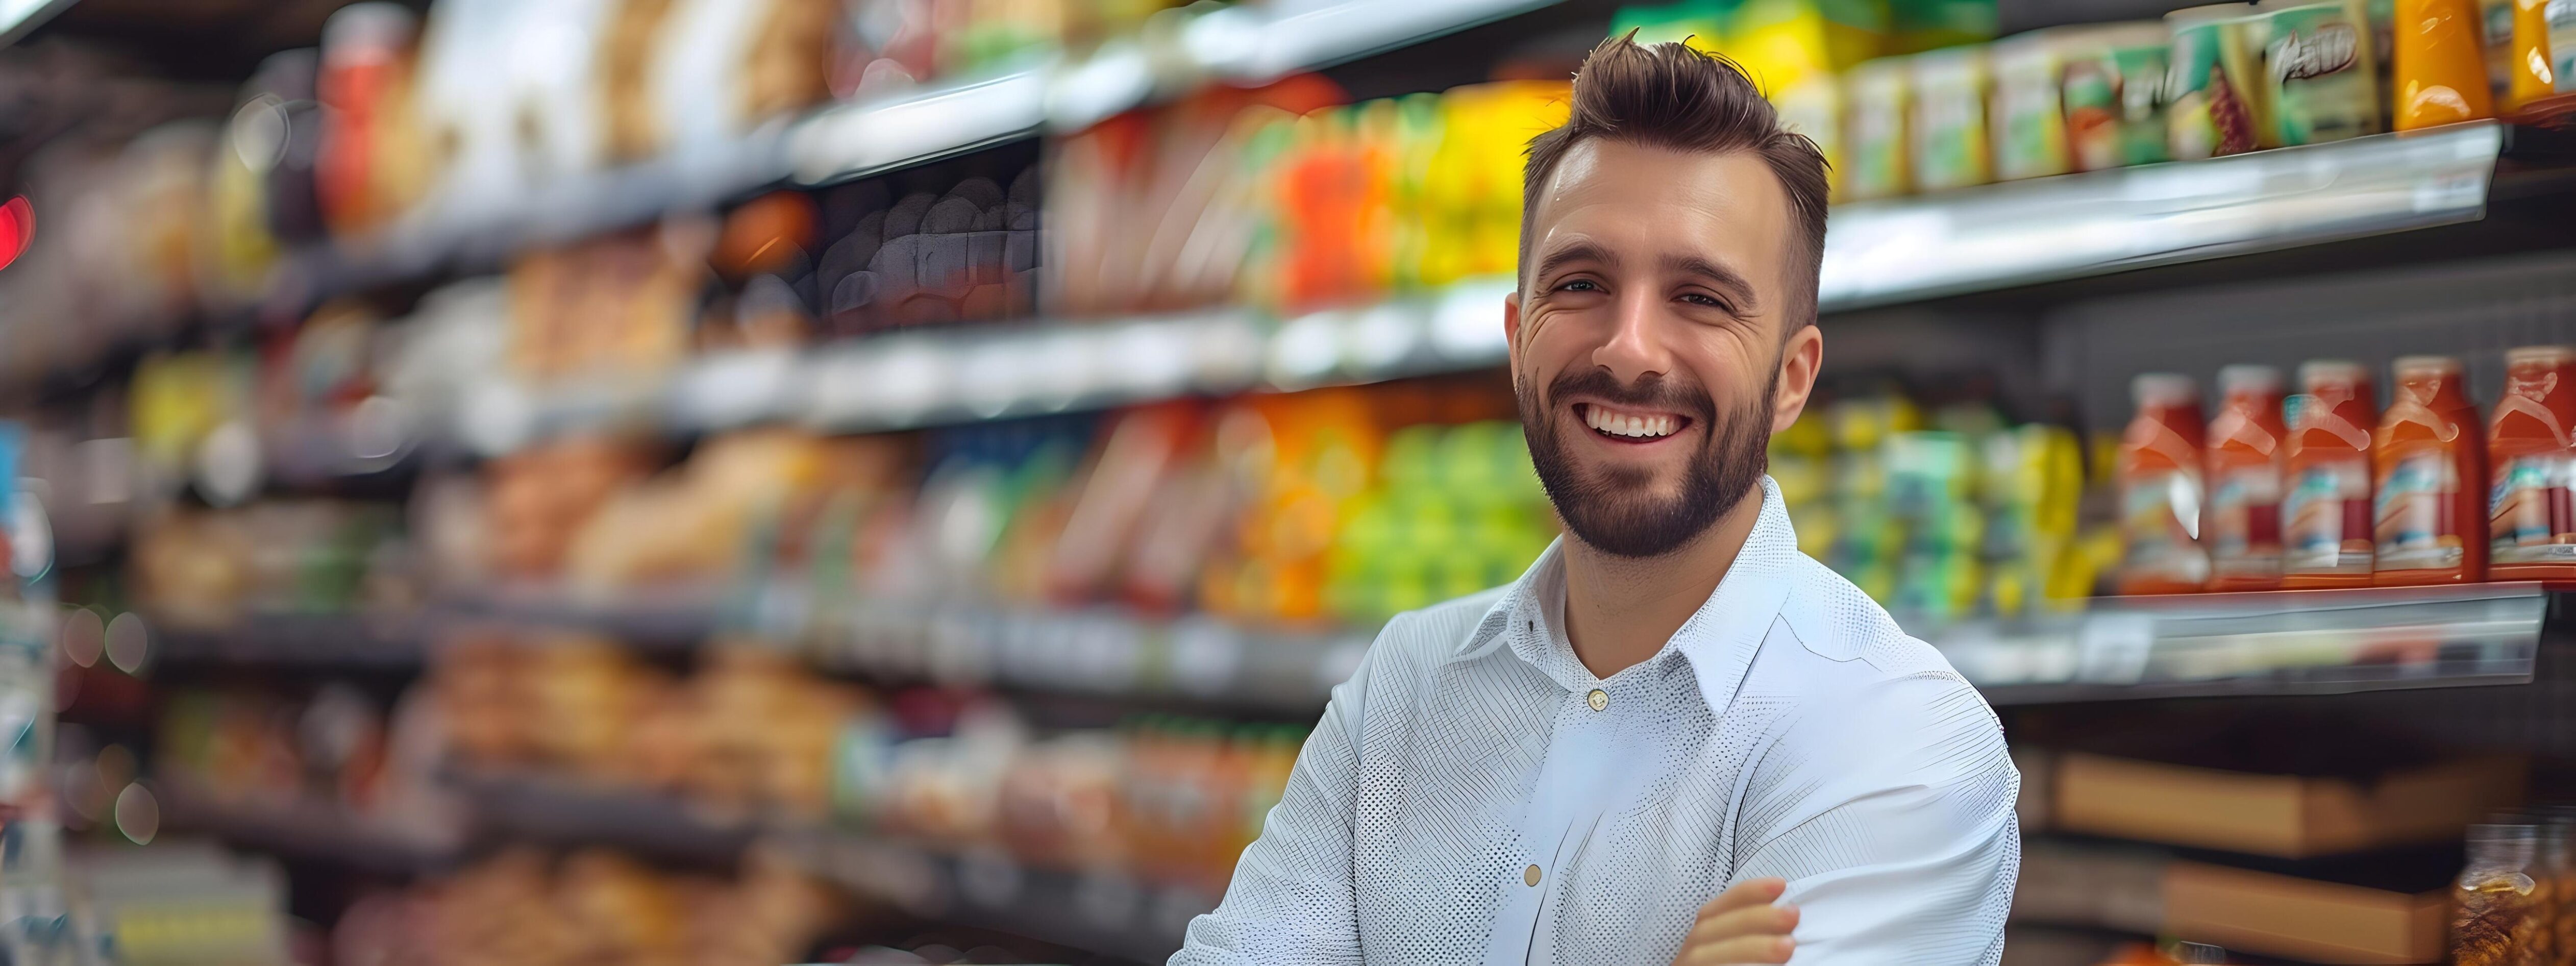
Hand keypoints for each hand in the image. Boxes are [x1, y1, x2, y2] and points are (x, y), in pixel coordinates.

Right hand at [1670, 877, 1797, 964]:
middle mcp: (1686, 957)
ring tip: (1787, 946)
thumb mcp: (1737, 950)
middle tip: (1792, 915)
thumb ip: (1749, 936)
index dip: (1744, 894)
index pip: (1712, 912)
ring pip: (1706, 957)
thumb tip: (1787, 919)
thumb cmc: (1734, 963)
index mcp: (1698, 945)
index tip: (1779, 884)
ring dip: (1749, 949)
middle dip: (1751, 918)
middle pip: (1707, 930)